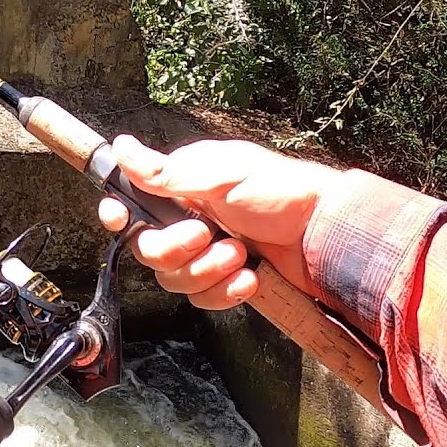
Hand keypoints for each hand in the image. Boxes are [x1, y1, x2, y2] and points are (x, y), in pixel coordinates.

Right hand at [97, 135, 342, 309]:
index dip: (119, 215)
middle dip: (174, 249)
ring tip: (240, 255)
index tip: (122, 219)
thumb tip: (120, 146)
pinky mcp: (226, 281)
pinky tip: (250, 278)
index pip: (130, 204)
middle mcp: (186, 221)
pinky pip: (203, 300)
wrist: (327, 234)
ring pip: (174, 279)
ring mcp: (206, 254)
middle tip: (206, 234)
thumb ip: (166, 170)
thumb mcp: (221, 175)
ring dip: (206, 271)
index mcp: (180, 189)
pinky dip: (225, 292)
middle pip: (146, 250)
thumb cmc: (280, 193)